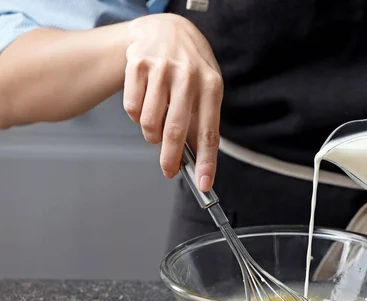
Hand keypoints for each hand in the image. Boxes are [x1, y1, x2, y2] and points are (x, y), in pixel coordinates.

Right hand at [123, 14, 222, 190]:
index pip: (210, 131)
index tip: (205, 183)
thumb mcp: (205, 88)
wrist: (166, 28)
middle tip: (169, 170)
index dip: (207, 161)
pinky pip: (132, 108)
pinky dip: (136, 116)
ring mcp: (161, 68)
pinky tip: (145, 104)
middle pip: (176, 130)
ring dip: (151, 134)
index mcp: (212, 84)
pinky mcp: (137, 64)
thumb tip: (198, 159)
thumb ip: (201, 121)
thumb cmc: (189, 64)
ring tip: (157, 126)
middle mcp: (188, 75)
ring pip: (150, 122)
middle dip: (171, 158)